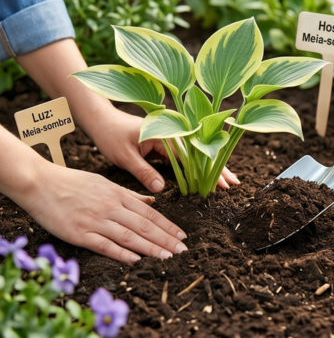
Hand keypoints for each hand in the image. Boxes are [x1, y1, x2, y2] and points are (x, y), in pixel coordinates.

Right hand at [16, 162, 187, 263]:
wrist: (40, 183)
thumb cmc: (72, 182)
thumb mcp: (105, 183)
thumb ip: (129, 194)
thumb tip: (152, 199)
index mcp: (118, 195)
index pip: (150, 213)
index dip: (168, 226)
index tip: (182, 236)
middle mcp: (111, 208)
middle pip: (144, 226)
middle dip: (166, 239)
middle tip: (183, 250)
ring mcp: (96, 221)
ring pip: (130, 236)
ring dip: (151, 248)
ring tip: (167, 257)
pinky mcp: (79, 233)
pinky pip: (104, 245)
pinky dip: (121, 253)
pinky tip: (136, 260)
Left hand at [86, 108, 237, 192]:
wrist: (100, 120)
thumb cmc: (110, 135)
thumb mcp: (124, 155)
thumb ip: (143, 171)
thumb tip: (161, 189)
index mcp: (166, 131)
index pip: (193, 153)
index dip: (209, 169)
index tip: (221, 183)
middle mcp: (174, 130)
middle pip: (201, 151)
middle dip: (218, 167)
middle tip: (232, 184)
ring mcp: (172, 135)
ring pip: (196, 153)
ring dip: (211, 167)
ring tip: (227, 182)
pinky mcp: (167, 141)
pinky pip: (186, 154)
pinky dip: (197, 165)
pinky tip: (207, 174)